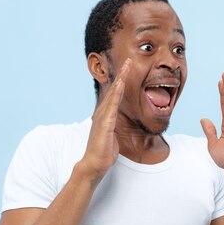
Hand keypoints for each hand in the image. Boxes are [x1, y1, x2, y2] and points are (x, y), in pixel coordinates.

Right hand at [80, 58, 131, 180]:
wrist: (94, 164)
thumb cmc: (104, 151)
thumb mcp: (113, 135)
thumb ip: (115, 126)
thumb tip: (119, 122)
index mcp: (106, 115)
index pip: (116, 94)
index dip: (122, 81)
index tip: (128, 69)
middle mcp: (103, 113)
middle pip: (114, 89)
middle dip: (121, 74)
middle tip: (128, 60)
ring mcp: (103, 117)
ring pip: (113, 94)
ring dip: (120, 80)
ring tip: (126, 67)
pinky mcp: (105, 124)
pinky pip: (112, 106)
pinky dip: (116, 95)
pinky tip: (120, 86)